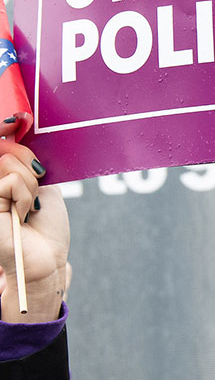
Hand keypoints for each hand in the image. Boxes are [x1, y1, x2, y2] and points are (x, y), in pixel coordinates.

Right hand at [0, 141, 69, 321]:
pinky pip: (11, 182)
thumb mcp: (41, 184)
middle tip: (37, 184)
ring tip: (28, 207)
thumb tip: (14, 133)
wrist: (45, 258)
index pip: (0, 139)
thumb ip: (26, 161)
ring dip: (30, 186)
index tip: (18, 122)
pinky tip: (21, 215)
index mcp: (0, 174)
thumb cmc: (44, 225)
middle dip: (28, 163)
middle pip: (6, 148)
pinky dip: (25, 197)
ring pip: (9, 163)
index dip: (4, 126)